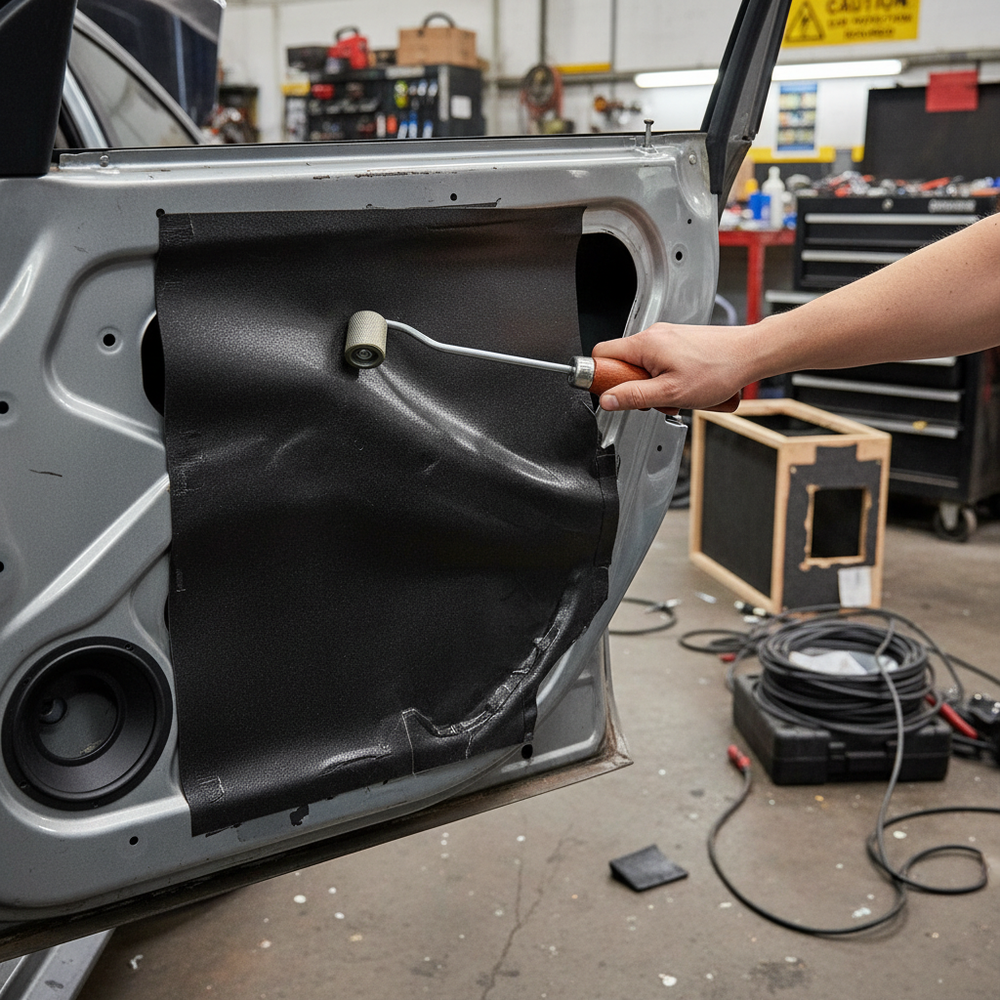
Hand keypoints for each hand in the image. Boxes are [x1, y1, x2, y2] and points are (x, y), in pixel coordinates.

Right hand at [591, 322, 754, 412]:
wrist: (749, 355)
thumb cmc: (718, 370)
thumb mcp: (671, 393)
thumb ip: (634, 397)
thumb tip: (607, 400)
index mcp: (645, 344)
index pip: (601, 354)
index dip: (600, 376)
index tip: (609, 392)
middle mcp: (653, 335)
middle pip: (622, 363)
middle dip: (633, 386)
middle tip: (654, 398)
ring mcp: (667, 336)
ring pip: (643, 365)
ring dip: (653, 385)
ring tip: (675, 393)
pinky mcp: (678, 341)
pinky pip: (659, 362)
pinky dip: (666, 377)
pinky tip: (684, 385)